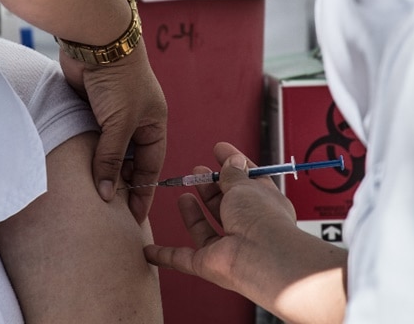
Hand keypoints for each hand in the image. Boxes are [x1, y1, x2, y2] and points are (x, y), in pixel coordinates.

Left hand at [61, 45, 166, 222]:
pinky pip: (90, 138)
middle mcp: (136, 121)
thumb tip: (107, 195)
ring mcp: (113, 114)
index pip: (150, 167)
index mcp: (154, 124)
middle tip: (109, 213)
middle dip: (120, 184)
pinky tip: (77, 170)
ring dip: (100, 169)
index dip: (142, 192)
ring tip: (91, 197)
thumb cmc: (118, 80)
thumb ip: (110, 160)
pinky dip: (85, 152)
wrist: (96, 41)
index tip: (133, 220)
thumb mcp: (119, 124)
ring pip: (107, 151)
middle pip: (128, 161)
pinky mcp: (91, 107)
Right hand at [143, 143, 347, 323]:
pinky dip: (166, 256)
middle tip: (197, 170)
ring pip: (206, 230)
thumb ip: (234, 172)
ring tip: (183, 194)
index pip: (247, 180)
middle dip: (210, 187)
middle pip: (224, 205)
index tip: (219, 149)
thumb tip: (232, 159)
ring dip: (193, 214)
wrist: (262, 256)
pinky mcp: (208, 264)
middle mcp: (247, 227)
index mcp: (263, 205)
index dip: (233, 163)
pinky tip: (150, 251)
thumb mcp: (245, 185)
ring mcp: (227, 248)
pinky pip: (183, 260)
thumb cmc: (260, 217)